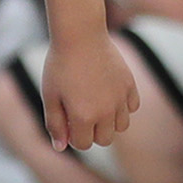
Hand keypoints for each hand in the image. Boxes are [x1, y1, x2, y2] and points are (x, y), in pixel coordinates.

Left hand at [41, 31, 139, 151]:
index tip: (66, 120)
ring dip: (109, 122)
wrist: (80, 35)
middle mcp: (106, 111)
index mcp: (84, 117)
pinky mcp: (130, 85)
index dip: (73, 136)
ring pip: (122, 127)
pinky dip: (122, 107)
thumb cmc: (60, 66)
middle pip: (104, 139)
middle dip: (91, 132)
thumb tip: (61, 147)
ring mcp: (121, 98)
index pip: (84, 144)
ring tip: (95, 104)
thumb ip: (55, 124)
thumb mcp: (50, 96)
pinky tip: (108, 94)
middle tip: (79, 113)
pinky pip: (132, 108)